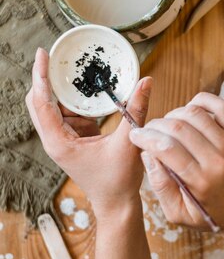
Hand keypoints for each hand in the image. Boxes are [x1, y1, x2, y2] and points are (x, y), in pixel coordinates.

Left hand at [26, 47, 151, 214]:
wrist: (117, 204)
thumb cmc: (119, 181)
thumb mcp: (129, 142)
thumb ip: (137, 110)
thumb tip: (146, 81)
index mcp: (60, 142)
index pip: (41, 103)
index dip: (40, 76)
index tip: (43, 54)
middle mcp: (56, 140)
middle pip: (40, 102)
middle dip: (48, 79)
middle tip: (59, 57)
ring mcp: (64, 140)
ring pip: (54, 107)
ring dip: (66, 91)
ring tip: (79, 73)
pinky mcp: (74, 140)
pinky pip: (69, 115)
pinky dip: (78, 104)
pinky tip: (92, 96)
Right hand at [129, 93, 223, 236]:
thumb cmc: (211, 214)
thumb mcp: (179, 214)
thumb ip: (160, 186)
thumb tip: (147, 155)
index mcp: (201, 181)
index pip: (166, 148)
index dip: (145, 137)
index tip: (134, 136)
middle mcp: (217, 160)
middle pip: (178, 128)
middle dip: (155, 125)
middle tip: (146, 131)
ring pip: (195, 114)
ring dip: (173, 114)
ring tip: (166, 125)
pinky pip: (220, 106)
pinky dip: (201, 101)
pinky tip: (189, 111)